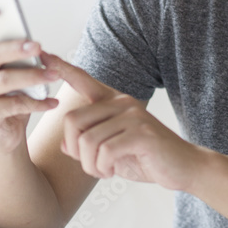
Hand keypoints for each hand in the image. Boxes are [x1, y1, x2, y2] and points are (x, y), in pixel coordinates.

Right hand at [0, 7, 59, 153]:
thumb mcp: (13, 71)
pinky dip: (37, 102)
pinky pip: (14, 105)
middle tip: (38, 46)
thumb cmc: (10, 95)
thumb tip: (35, 45)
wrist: (4, 134)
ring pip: (3, 80)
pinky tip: (52, 102)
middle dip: (15, 48)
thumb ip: (16, 55)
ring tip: (54, 75)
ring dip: (32, 76)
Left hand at [40, 52, 198, 190]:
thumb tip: (66, 145)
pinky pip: (104, 151)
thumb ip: (89, 145)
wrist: (184, 168)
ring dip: (90, 165)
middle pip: (73, 120)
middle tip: (91, 166)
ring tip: (103, 171)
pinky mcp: (141, 133)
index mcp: (114, 102)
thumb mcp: (112, 153)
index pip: (83, 80)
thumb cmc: (147, 159)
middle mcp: (122, 102)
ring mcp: (132, 116)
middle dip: (74, 150)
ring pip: (87, 140)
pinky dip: (102, 168)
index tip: (43, 55)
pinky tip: (112, 172)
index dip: (62, 68)